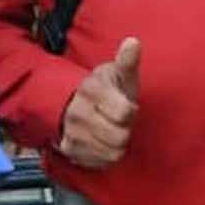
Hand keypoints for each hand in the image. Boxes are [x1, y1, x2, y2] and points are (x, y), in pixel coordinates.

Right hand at [56, 37, 140, 168]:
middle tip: (118, 121)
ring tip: (111, 130)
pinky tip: (102, 141)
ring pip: (112, 152)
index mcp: (91, 90)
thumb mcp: (118, 73)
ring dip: (117, 144)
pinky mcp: (71, 150)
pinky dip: (106, 155)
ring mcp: (73, 133)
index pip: (125, 112)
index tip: (126, 106)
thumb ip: (127, 60)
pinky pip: (101, 162)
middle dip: (125, 130)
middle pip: (120, 136)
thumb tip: (133, 42)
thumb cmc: (105, 90)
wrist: (70, 104)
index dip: (131, 111)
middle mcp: (78, 112)